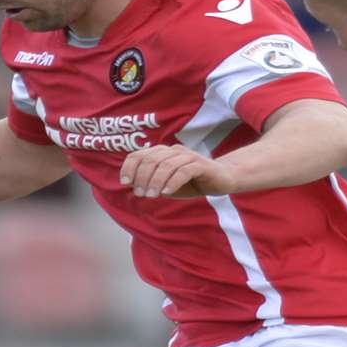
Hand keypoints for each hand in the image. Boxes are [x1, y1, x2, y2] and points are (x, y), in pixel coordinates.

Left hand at [119, 146, 237, 197]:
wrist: (222, 180)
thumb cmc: (191, 182)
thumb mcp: (167, 184)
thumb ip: (152, 183)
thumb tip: (133, 186)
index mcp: (163, 153)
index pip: (140, 154)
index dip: (129, 167)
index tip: (125, 182)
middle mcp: (174, 151)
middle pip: (151, 159)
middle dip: (142, 177)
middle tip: (140, 193)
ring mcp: (188, 156)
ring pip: (166, 165)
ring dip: (156, 181)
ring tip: (151, 195)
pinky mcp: (201, 165)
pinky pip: (184, 171)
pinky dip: (173, 182)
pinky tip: (167, 192)